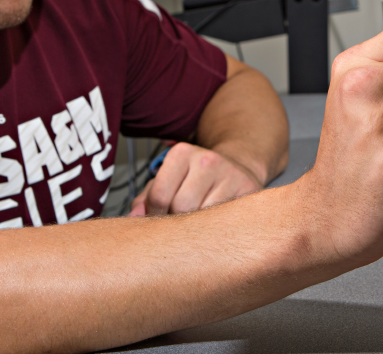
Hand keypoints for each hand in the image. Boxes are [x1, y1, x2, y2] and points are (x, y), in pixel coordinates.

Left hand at [129, 142, 263, 215]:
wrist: (237, 168)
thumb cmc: (196, 179)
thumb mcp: (169, 180)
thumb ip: (146, 199)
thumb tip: (133, 221)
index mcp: (181, 153)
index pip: (159, 196)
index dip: (156, 216)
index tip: (162, 219)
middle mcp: (207, 160)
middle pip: (182, 208)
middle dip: (178, 222)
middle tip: (182, 223)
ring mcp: (231, 174)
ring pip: (205, 217)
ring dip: (199, 228)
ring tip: (200, 223)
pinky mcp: (249, 190)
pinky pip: (226, 221)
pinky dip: (218, 229)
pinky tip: (216, 224)